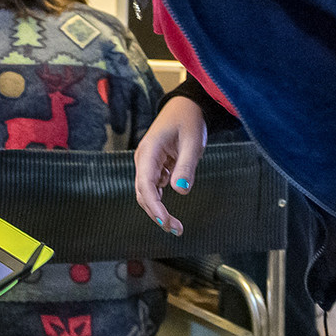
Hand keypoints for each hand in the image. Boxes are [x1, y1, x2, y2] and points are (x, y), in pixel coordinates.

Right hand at [133, 97, 206, 235]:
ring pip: (147, 193)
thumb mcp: (192, 142)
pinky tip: (172, 208)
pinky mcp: (154, 166)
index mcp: (149, 151)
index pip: (146, 185)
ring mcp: (148, 163)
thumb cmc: (188, 120)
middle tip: (176, 229)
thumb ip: (186, 166)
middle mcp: (144, 159)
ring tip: (176, 226)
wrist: (185, 106)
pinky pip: (154, 187)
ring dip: (158, 210)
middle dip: (156, 213)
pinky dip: (161, 201)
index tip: (166, 222)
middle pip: (143, 193)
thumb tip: (180, 191)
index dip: (154, 207)